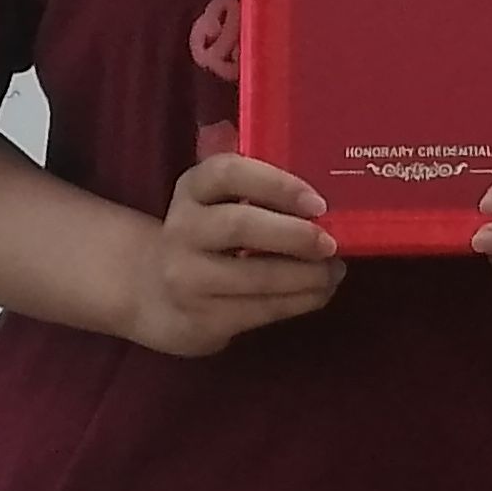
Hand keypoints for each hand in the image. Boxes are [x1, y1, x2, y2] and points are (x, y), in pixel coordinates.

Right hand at [97, 154, 344, 357]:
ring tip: (333, 270)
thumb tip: (327, 177)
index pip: (229, 172)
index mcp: (193, 188)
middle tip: (331, 243)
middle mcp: (183, 229)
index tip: (317, 203)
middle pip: (239, 225)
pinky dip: (300, 301)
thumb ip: (256, 182)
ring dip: (306, 276)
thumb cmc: (212, 235)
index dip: (277, 184)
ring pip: (256, 276)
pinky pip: (261, 310)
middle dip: (294, 235)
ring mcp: (188, 277)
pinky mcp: (202, 318)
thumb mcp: (219, 200)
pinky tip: (319, 292)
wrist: (157, 292)